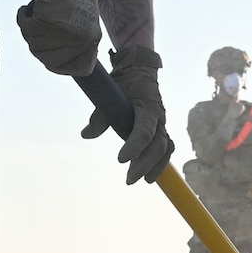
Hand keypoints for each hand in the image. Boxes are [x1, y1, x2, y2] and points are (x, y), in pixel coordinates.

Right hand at [17, 0, 101, 74]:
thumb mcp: (86, 24)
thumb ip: (76, 43)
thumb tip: (56, 59)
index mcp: (92, 42)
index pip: (76, 68)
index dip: (61, 65)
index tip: (51, 58)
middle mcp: (78, 40)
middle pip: (48, 58)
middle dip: (40, 46)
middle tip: (38, 33)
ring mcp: (61, 32)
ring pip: (34, 44)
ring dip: (30, 31)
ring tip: (35, 17)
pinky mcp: (45, 20)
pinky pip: (25, 27)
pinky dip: (23, 17)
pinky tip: (26, 10)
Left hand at [82, 46, 171, 183]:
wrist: (139, 71)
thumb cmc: (123, 83)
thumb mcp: (109, 94)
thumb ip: (99, 116)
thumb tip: (86, 135)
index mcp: (148, 107)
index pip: (144, 131)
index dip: (134, 146)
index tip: (120, 160)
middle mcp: (159, 118)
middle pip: (158, 146)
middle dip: (144, 164)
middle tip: (128, 179)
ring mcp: (162, 125)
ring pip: (165, 149)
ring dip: (155, 167)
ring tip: (143, 181)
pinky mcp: (161, 130)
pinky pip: (165, 149)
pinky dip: (160, 163)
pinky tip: (149, 176)